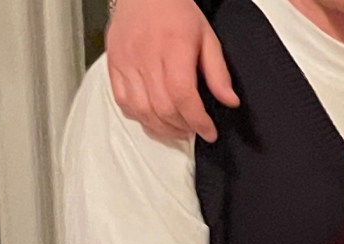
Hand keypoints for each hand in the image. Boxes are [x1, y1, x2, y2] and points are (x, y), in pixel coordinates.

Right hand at [105, 0, 237, 141]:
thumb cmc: (175, 11)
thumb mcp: (207, 37)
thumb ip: (218, 72)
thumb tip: (229, 100)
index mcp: (174, 49)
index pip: (184, 96)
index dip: (198, 120)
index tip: (209, 132)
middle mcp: (146, 58)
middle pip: (163, 107)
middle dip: (182, 127)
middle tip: (195, 130)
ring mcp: (126, 62)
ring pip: (141, 109)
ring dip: (161, 128)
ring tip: (177, 129)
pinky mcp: (114, 65)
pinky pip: (122, 101)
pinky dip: (138, 116)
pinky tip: (153, 118)